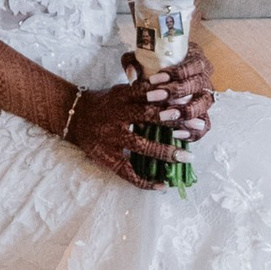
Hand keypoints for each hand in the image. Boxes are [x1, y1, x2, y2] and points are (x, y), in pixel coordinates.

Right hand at [68, 50, 213, 188]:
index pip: (146, 94)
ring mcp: (111, 138)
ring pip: (140, 145)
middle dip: (173, 121)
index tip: (186, 100)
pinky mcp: (107, 157)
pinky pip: (127, 172)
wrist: (74, 117)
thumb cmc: (105, 103)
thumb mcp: (120, 90)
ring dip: (165, 151)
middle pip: (147, 117)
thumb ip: (142, 88)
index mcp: (121, 97)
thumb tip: (171, 84)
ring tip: (187, 157)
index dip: (166, 97)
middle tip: (197, 126)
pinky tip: (163, 185)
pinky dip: (145, 181)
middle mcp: (116, 116)